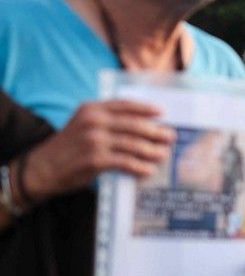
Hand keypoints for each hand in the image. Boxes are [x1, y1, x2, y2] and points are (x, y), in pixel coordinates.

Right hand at [23, 100, 174, 202]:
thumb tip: (141, 125)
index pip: (125, 105)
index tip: (162, 112)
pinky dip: (140, 166)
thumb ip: (106, 120)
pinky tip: (149, 170)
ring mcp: (94, 140)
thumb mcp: (83, 124)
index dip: (146, 108)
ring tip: (163, 154)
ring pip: (133, 144)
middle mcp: (93, 121)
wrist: (43, 168)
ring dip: (152, 150)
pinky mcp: (95, 159)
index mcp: (92, 109)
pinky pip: (125, 162)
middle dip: (155, 131)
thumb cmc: (69, 147)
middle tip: (170, 137)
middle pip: (134, 124)